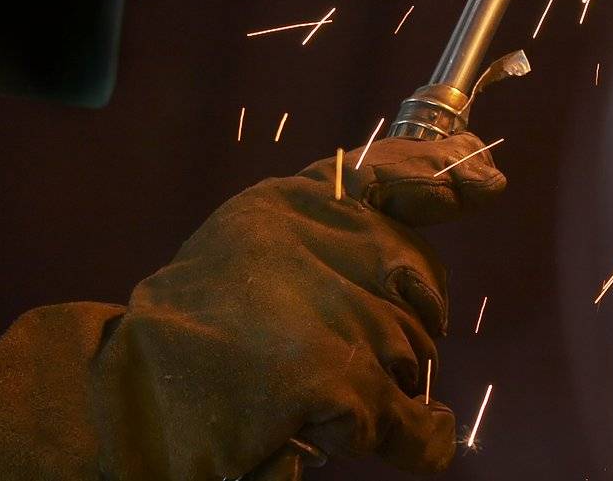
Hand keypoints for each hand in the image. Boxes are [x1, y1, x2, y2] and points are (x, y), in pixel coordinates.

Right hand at [0, 131, 505, 480]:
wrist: (124, 403)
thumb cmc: (193, 331)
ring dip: (388, 380)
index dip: (444, 177)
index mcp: (293, 204)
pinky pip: (402, 410)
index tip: (488, 180)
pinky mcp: (325, 374)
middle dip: (406, 322)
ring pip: (410, 348)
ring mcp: (321, 306)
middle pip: (416, 280)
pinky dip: (417, 435)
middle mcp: (312, 239)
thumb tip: (444, 192)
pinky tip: (424, 440)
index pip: (390, 173)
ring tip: (326, 394)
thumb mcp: (255, 244)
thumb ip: (333, 224)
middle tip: (351, 353)